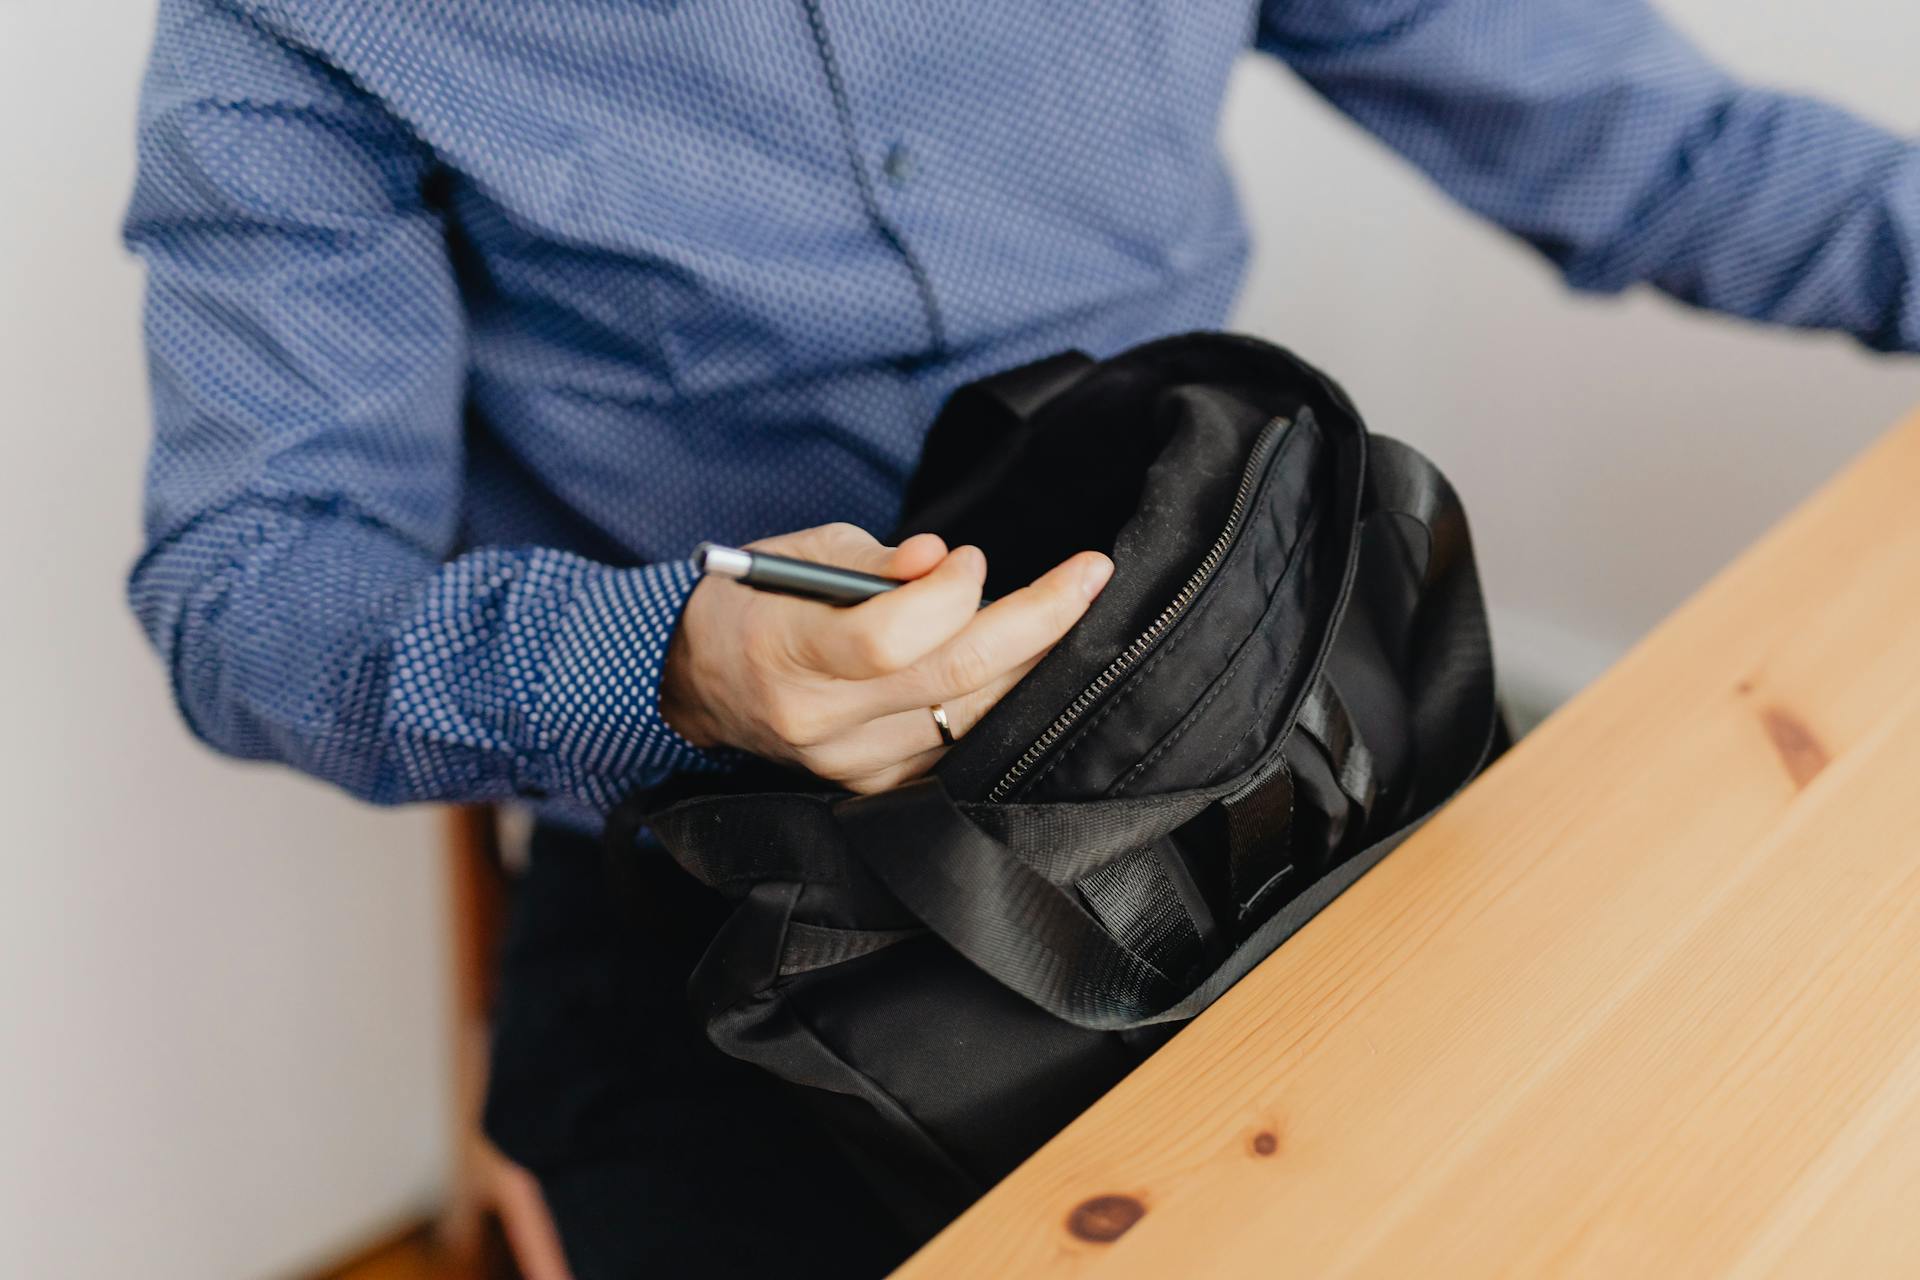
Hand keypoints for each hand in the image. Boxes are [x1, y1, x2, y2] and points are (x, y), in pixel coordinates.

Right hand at [661, 522, 1111, 792]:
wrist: (700, 683)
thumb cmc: (756, 603)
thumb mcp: (801, 554)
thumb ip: (876, 561)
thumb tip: (942, 560)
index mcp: (788, 654)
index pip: (891, 636)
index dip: (948, 593)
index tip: (967, 557)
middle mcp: (820, 722)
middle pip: (953, 679)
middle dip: (1037, 620)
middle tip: (1088, 574)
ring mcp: (850, 765)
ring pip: (972, 718)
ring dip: (1029, 662)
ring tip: (1061, 608)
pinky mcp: (875, 787)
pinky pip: (960, 746)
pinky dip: (998, 702)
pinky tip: (1025, 664)